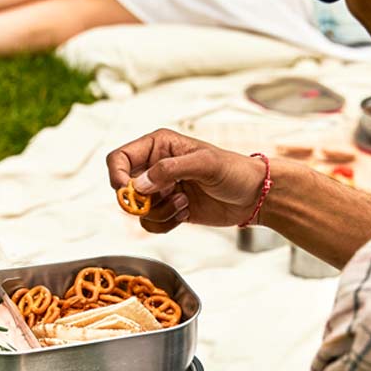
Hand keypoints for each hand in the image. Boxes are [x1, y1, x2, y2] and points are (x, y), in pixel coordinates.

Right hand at [106, 129, 267, 232]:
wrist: (254, 195)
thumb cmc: (235, 170)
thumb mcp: (204, 163)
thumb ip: (169, 170)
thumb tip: (140, 184)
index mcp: (159, 146)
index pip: (120, 158)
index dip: (116, 175)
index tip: (125, 191)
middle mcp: (155, 167)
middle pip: (124, 188)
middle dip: (140, 200)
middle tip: (162, 199)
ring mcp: (160, 189)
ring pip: (138, 209)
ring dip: (159, 212)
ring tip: (184, 203)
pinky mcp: (168, 209)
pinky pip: (151, 223)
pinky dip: (165, 223)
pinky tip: (186, 213)